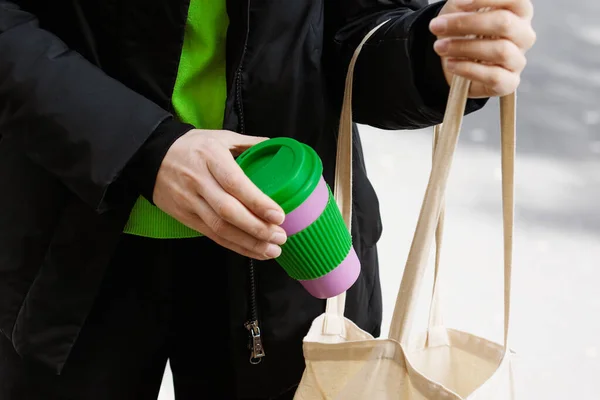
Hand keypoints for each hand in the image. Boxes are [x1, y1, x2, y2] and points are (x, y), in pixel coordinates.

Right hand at [153, 129, 286, 259]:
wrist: (150, 156)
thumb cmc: (192, 146)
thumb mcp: (221, 137)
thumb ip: (250, 143)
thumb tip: (277, 147)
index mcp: (211, 158)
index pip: (235, 183)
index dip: (257, 202)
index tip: (278, 215)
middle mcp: (199, 181)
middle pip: (228, 212)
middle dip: (257, 228)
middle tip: (280, 236)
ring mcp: (189, 202)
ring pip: (220, 228)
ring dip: (248, 243)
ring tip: (272, 249)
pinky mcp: (185, 217)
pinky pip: (212, 235)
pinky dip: (235, 246)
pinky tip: (253, 251)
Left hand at [430, 0, 535, 97]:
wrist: (453, 60)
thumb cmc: (462, 31)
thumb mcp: (459, 9)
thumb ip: (463, 2)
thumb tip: (463, 0)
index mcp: (518, 11)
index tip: (459, 3)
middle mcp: (524, 34)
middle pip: (504, 23)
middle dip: (465, 24)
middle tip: (436, 26)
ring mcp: (518, 59)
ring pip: (500, 50)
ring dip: (463, 47)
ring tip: (439, 47)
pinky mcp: (509, 82)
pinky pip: (494, 76)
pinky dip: (468, 69)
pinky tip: (451, 64)